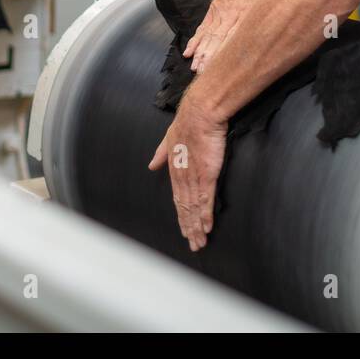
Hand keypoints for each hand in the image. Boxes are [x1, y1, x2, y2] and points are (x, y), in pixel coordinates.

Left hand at [148, 102, 227, 251]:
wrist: (199, 113)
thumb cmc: (187, 123)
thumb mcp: (168, 138)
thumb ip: (160, 153)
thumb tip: (151, 164)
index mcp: (174, 169)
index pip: (178, 198)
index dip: (182, 215)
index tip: (185, 228)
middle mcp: (182, 177)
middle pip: (185, 209)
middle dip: (189, 228)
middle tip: (193, 244)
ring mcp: (194, 178)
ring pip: (194, 209)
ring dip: (197, 227)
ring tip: (200, 242)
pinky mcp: (207, 175)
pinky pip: (206, 200)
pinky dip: (206, 216)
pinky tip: (207, 228)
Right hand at [183, 0, 262, 72]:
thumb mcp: (269, 6)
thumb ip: (266, 26)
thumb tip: (272, 48)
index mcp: (246, 16)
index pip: (234, 39)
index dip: (226, 55)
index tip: (220, 70)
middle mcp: (231, 17)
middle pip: (218, 40)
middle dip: (209, 59)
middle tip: (203, 75)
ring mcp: (220, 15)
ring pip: (208, 36)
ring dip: (200, 53)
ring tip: (195, 68)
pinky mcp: (213, 12)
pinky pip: (202, 29)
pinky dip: (195, 41)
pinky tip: (189, 52)